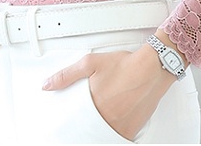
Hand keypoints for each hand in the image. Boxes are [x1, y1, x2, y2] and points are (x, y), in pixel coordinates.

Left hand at [42, 44, 175, 141]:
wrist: (151, 68)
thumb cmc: (124, 65)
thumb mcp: (90, 63)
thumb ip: (66, 75)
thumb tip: (48, 84)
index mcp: (94, 106)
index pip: (77, 123)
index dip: (72, 126)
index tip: (66, 129)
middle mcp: (107, 119)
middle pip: (91, 130)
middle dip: (87, 126)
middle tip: (88, 119)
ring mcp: (121, 127)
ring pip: (105, 135)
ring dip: (101, 128)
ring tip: (104, 116)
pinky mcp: (133, 129)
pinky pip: (120, 137)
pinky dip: (115, 131)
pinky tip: (115, 121)